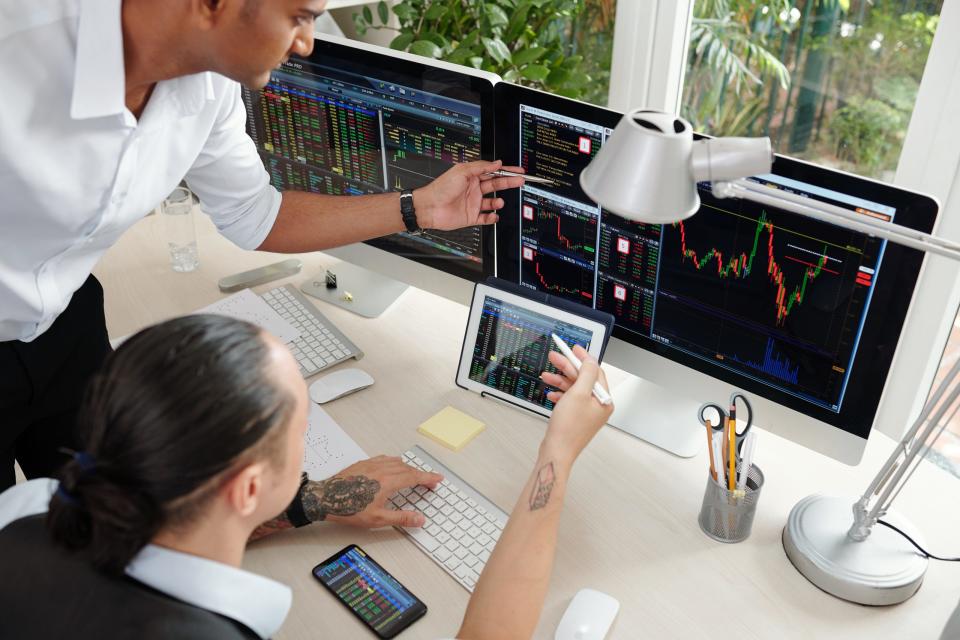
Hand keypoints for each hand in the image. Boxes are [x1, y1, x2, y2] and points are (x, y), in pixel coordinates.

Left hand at [310, 456, 441, 528]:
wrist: (326, 498)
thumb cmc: (349, 509)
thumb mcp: (378, 519)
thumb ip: (401, 518)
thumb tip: (420, 519)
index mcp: (388, 482)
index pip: (414, 477)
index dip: (429, 478)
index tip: (438, 478)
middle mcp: (382, 469)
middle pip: (408, 468)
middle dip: (421, 474)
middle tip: (429, 482)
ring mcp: (372, 464)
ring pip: (396, 462)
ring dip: (408, 468)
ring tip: (413, 476)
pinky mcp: (362, 463)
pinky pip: (384, 458)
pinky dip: (394, 462)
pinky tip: (391, 466)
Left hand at [415, 160, 524, 229]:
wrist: (429, 207)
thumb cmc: (441, 188)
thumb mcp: (462, 171)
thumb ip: (481, 167)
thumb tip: (496, 163)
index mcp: (472, 176)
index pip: (493, 172)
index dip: (506, 171)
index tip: (517, 171)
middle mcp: (473, 189)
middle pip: (496, 185)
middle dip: (509, 183)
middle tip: (520, 181)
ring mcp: (473, 203)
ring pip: (492, 202)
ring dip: (498, 202)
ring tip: (499, 202)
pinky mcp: (471, 216)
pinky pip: (485, 218)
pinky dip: (492, 218)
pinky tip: (494, 215)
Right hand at [539, 345, 613, 462]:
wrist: (557, 452)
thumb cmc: (568, 429)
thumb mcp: (578, 394)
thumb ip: (586, 374)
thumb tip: (590, 361)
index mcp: (604, 400)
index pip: (595, 372)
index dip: (583, 358)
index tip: (573, 349)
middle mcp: (598, 406)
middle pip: (583, 379)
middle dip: (567, 367)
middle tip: (554, 357)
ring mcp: (587, 412)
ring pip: (574, 388)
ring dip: (560, 380)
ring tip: (546, 375)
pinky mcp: (576, 417)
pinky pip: (569, 399)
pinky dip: (559, 394)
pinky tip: (550, 393)